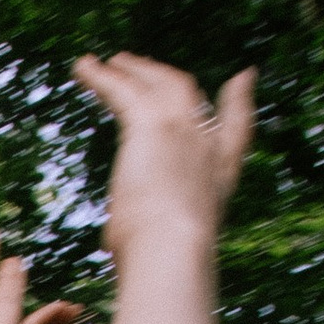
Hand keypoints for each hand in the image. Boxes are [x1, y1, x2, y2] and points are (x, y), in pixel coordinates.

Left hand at [74, 52, 254, 255]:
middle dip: (165, 77)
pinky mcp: (151, 123)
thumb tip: (117, 245)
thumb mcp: (164, 244)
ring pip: (156, 84)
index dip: (239, 101)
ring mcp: (182, 127)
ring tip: (109, 62)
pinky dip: (101, 77)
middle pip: (188, 95)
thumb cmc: (166, 261)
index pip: (235, 128)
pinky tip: (82, 67)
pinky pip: (122, 90)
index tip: (241, 78)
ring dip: (132, 70)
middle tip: (143, 65)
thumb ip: (147, 232)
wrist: (173, 251)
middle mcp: (206, 142)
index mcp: (221, 171)